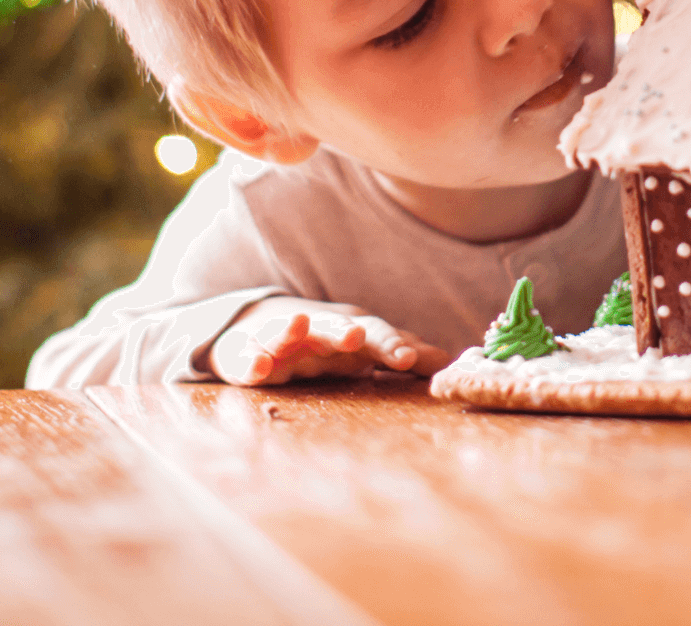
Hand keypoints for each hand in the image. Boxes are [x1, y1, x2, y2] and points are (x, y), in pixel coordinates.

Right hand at [207, 296, 447, 384]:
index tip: (409, 360)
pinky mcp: (243, 354)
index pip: (375, 334)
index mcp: (347, 330)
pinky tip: (257, 365)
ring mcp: (278, 340)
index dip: (391, 345)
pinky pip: (246, 358)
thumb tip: (446, 360)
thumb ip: (397, 353)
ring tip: (299, 324)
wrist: (254, 325)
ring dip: (291, 328)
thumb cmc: (321, 341)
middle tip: (356, 337)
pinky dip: (251, 359)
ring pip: (285, 332)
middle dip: (343, 331)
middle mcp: (316, 329)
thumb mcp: (358, 348)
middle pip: (332, 327)